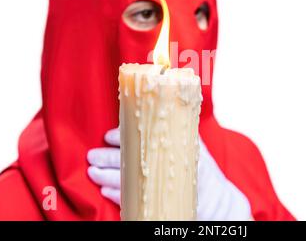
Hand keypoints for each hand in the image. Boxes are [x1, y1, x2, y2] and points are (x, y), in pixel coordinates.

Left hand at [87, 128, 251, 219]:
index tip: (109, 136)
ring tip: (93, 173)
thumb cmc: (197, 165)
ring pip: (130, 182)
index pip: (146, 138)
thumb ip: (177, 125)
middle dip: (109, 158)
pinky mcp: (159, 203)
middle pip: (134, 161)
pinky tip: (105, 190)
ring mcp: (165, 186)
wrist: (213, 196)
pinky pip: (133, 201)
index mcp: (178, 146)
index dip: (124, 136)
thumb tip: (154, 101)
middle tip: (92, 156)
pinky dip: (117, 195)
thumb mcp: (194, 143)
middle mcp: (171, 166)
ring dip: (107, 177)